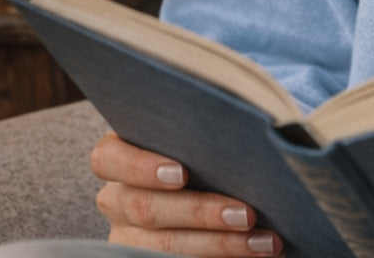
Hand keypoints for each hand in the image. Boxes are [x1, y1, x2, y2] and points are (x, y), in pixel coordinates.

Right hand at [90, 131, 282, 254]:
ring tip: (265, 242)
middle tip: (246, 214)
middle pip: (145, 209)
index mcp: (121, 156)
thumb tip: (244, 128)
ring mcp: (127, 237)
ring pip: (164, 247)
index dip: (140, 167)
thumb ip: (207, 130)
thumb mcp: (202, 134)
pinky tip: (254, 254)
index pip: (109, 158)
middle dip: (201, 212)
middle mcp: (118, 198)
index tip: (182, 174)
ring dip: (220, 245)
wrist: (216, 184)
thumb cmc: (211, 147)